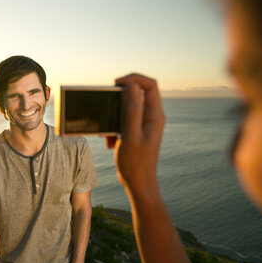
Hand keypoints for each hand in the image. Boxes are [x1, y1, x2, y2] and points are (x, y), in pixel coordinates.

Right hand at [111, 73, 164, 198]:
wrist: (138, 184)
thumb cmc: (136, 164)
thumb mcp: (130, 136)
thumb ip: (132, 111)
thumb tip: (132, 87)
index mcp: (154, 115)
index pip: (150, 85)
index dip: (133, 79)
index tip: (115, 84)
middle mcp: (152, 117)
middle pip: (137, 94)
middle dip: (119, 99)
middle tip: (106, 105)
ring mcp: (144, 124)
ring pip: (127, 108)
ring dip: (114, 115)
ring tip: (107, 130)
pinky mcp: (136, 131)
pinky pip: (123, 121)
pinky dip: (113, 127)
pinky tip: (109, 141)